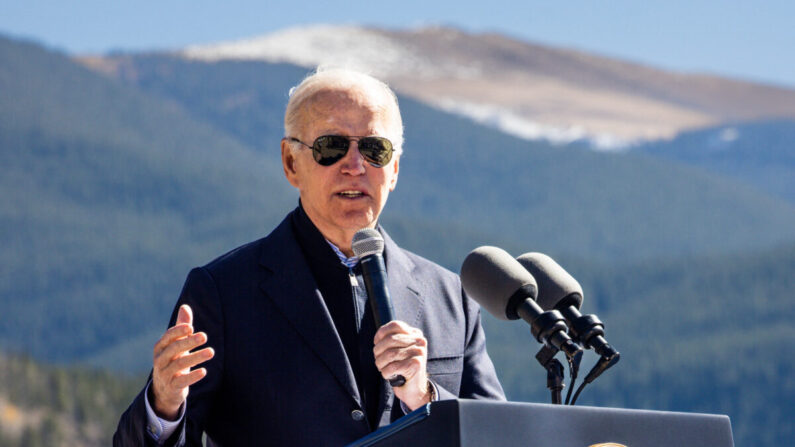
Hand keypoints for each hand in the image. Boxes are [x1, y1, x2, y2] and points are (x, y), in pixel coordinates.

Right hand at [151, 305, 214, 419]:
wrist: (164, 390)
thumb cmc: (173, 361)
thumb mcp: (176, 345)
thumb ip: (181, 327)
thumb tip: (185, 306)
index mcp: (160, 347)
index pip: (168, 337)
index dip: (178, 331)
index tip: (191, 327)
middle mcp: (160, 360)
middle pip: (174, 349)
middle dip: (189, 342)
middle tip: (204, 336)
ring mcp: (164, 374)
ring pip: (179, 365)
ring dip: (196, 357)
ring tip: (211, 352)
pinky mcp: (171, 387)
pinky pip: (181, 381)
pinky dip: (192, 377)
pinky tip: (204, 371)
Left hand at [373, 321, 431, 410]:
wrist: (415, 389)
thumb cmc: (403, 368)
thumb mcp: (399, 350)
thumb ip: (392, 340)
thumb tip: (378, 336)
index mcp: (415, 334)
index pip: (395, 325)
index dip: (381, 333)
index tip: (377, 343)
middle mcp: (419, 341)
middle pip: (390, 339)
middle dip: (378, 351)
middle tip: (377, 359)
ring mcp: (419, 352)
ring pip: (390, 354)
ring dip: (380, 363)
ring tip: (382, 368)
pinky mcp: (416, 364)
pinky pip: (393, 367)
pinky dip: (386, 372)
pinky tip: (389, 375)